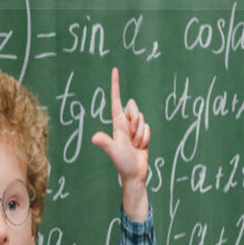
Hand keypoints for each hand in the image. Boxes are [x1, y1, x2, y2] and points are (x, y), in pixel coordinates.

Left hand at [92, 67, 150, 220]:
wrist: (134, 174)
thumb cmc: (122, 163)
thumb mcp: (114, 151)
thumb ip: (105, 143)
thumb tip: (95, 139)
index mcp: (116, 123)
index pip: (116, 101)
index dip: (115, 85)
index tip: (115, 70)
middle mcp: (125, 123)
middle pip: (133, 107)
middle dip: (135, 120)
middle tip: (131, 138)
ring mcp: (134, 129)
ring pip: (142, 119)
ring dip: (140, 133)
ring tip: (135, 145)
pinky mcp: (142, 134)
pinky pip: (148, 128)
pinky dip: (146, 138)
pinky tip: (141, 147)